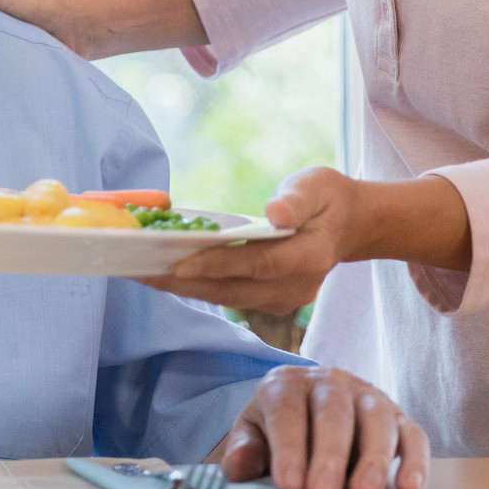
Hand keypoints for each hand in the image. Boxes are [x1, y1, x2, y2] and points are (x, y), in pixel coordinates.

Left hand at [137, 165, 361, 312]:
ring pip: (227, 297)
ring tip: (142, 274)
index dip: (218, 265)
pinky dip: (197, 286)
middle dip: (185, 282)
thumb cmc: (327, 200)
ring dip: (183, 289)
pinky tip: (166, 275)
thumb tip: (276, 215)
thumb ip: (296, 201)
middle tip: (141, 271)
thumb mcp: (316, 186)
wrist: (347, 225)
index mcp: (311, 257)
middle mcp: (297, 286)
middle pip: (234, 289)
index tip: (179, 263)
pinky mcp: (269, 301)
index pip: (258, 264)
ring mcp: (283, 299)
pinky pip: (229, 295)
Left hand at [209, 365, 427, 488]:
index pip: (287, 411)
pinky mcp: (397, 417)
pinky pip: (412, 433)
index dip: (288, 448)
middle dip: (328, 454)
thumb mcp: (250, 438)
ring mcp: (367, 396)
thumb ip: (242, 452)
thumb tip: (239, 467)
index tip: (288, 484)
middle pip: (333, 412)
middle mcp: (330, 382)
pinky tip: (410, 488)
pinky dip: (415, 459)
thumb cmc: (274, 434)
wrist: (306, 418)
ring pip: (376, 418)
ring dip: (373, 457)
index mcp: (286, 384)